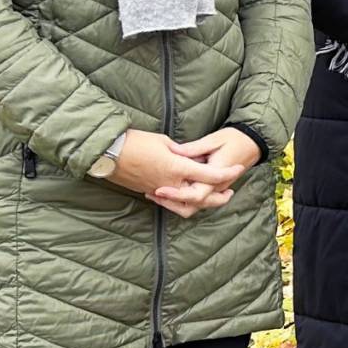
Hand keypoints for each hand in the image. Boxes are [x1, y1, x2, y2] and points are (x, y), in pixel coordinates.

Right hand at [98, 130, 234, 218]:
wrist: (108, 153)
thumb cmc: (135, 141)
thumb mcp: (163, 141)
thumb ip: (181, 151)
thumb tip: (187, 156)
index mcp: (178, 167)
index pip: (210, 175)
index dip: (227, 173)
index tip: (239, 168)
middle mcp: (171, 183)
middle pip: (202, 198)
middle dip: (219, 198)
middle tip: (230, 192)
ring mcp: (160, 190)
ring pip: (187, 206)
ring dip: (201, 204)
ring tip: (212, 196)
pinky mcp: (150, 192)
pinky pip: (171, 202)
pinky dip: (182, 201)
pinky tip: (187, 193)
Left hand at [164, 127, 260, 209]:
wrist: (252, 144)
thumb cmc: (234, 139)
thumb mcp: (214, 139)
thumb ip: (194, 149)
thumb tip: (175, 151)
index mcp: (217, 176)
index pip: (195, 194)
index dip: (176, 195)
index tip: (159, 190)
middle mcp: (216, 187)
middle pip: (192, 207)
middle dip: (171, 204)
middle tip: (152, 194)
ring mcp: (215, 190)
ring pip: (194, 207)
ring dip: (175, 204)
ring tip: (156, 194)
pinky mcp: (213, 188)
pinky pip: (196, 200)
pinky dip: (181, 199)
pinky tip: (167, 190)